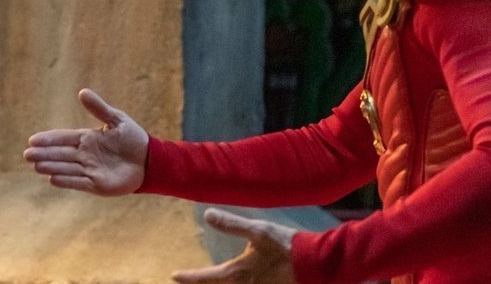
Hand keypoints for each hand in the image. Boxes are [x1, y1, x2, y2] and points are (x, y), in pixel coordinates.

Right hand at [22, 89, 148, 195]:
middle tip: (27, 155)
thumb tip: (82, 92)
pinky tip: (52, 179)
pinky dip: (66, 180)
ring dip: (52, 167)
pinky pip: (78, 182)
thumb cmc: (133, 138)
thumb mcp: (117, 119)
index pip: (63, 138)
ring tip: (36, 166)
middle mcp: (85, 155)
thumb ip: (99, 108)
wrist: (150, 160)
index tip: (32, 140)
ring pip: (66, 168)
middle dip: (44, 154)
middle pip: (61, 154)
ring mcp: (89, 170)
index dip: (48, 139)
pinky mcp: (97, 185)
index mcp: (87, 138)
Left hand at [172, 208, 296, 283]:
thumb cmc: (287, 246)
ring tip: (207, 283)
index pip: (205, 278)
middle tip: (187, 281)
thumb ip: (232, 224)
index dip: (188, 277)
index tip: (174, 275)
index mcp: (238, 273)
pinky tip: (234, 282)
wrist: (315, 265)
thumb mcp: (258, 230)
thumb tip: (207, 214)